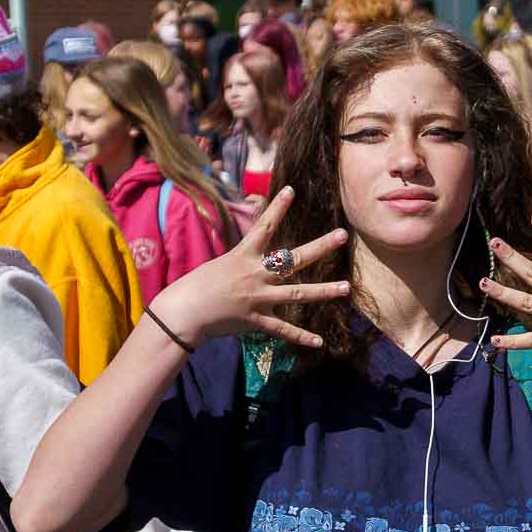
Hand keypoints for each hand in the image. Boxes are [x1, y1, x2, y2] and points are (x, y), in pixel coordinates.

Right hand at [149, 185, 351, 347]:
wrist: (184, 312)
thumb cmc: (198, 285)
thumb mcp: (222, 263)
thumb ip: (245, 261)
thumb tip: (261, 258)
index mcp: (244, 256)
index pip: (264, 227)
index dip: (277, 207)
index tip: (291, 189)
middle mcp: (256, 275)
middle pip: (295, 258)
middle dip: (320, 246)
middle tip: (343, 234)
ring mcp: (259, 298)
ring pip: (298, 293)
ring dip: (324, 291)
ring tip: (346, 287)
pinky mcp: (257, 320)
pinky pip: (284, 329)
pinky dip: (301, 337)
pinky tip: (320, 342)